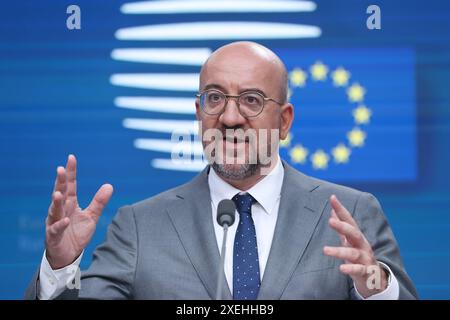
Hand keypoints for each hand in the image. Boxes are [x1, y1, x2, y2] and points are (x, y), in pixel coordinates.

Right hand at [45, 154, 112, 268]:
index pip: (70, 185)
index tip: (71, 158)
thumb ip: (99, 202)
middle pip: (60, 193)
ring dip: (56, 202)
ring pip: (54, 210)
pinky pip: (56, 229)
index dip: (70, 172)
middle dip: (59, 182)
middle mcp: (61, 210)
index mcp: (70, 203)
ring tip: (58, 193)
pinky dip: (61, 224)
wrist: (68, 255)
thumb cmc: (77, 233)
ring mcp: (55, 223)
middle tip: (59, 169)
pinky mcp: (54, 236)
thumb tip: (109, 185)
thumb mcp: (91, 216)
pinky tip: (66, 220)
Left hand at [323, 195, 387, 297]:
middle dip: (342, 226)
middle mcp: (362, 245)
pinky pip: (359, 270)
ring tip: (325, 250)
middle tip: (330, 221)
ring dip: (339, 251)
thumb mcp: (349, 241)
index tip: (332, 197)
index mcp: (356, 237)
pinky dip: (351, 269)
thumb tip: (332, 212)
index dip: (340, 209)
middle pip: (353, 233)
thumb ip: (342, 228)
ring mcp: (365, 258)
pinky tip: (341, 268)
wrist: (376, 279)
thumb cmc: (359, 257)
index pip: (348, 220)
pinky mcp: (366, 272)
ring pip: (353, 253)